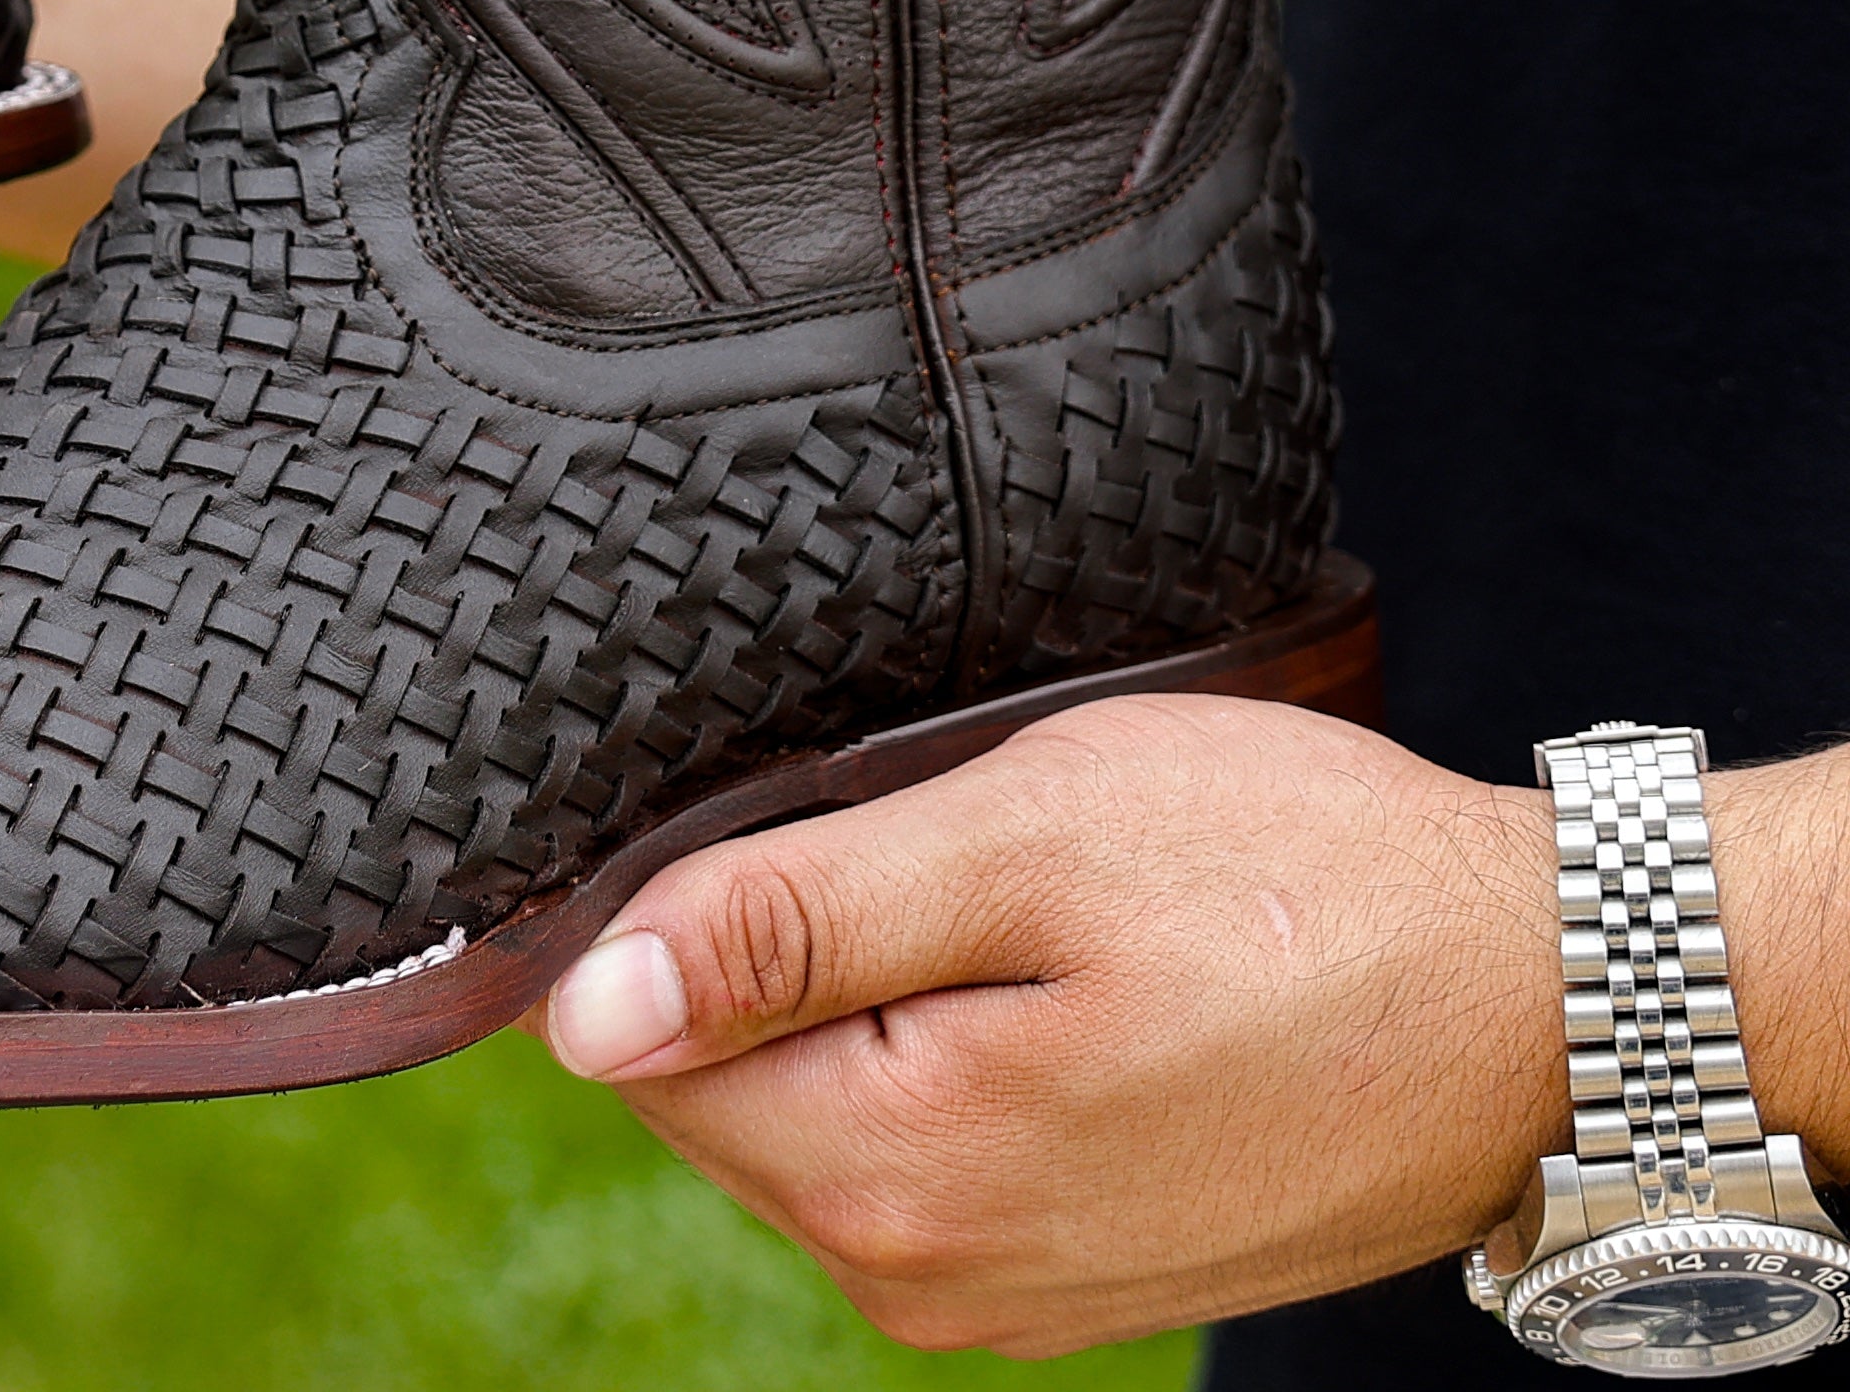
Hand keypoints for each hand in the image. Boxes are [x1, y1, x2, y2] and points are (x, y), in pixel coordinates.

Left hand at [533, 693, 1561, 1354]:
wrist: (1542, 1001)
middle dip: (799, 951)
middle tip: (969, 860)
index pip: (645, 1038)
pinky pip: (926, 1142)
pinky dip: (959, 1043)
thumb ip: (784, 927)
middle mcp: (929, 1277)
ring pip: (824, 1108)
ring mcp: (1007, 1293)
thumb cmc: (1296, 881)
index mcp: (893, 1175)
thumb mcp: (1017, 839)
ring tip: (1045, 916)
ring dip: (886, 992)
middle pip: (728, 1082)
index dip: (706, 902)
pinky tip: (1078, 977)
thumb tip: (584, 1014)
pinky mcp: (1072, 1270)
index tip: (848, 831)